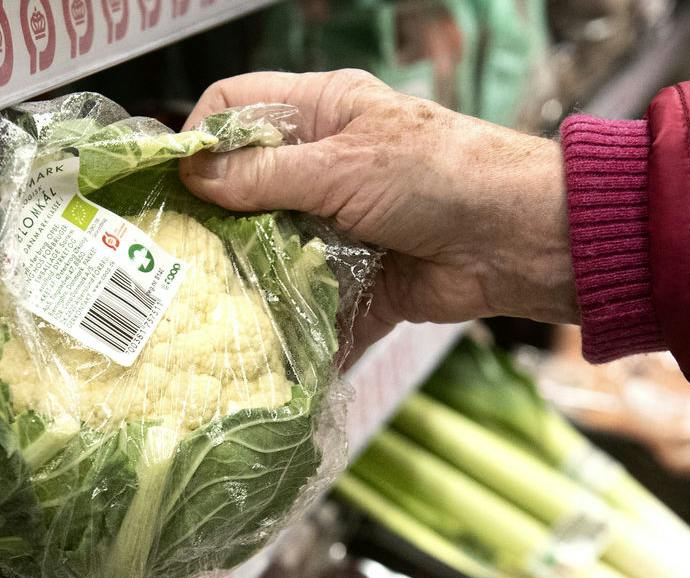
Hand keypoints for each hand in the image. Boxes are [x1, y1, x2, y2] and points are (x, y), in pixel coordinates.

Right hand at [181, 70, 576, 354]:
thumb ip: (267, 177)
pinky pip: (312, 311)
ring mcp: (338, 227)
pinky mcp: (357, 284)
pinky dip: (294, 337)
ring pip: (271, 255)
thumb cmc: (443, 176)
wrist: (520, 241)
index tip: (169, 184)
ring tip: (202, 312)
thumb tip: (193, 174)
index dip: (199, 139)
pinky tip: (259, 357)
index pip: (238, 108)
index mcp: (323, 113)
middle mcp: (324, 167)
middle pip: (244, 189)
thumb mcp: (346, 166)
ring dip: (246, 284)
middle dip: (211, 224)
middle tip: (174, 258)